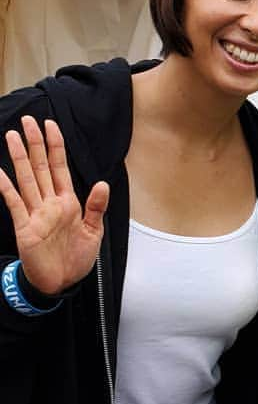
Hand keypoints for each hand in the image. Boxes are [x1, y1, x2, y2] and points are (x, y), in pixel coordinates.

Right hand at [0, 117, 108, 295]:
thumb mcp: (94, 232)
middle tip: (28, 121)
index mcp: (69, 202)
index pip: (60, 168)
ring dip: (20, 158)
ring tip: (11, 136)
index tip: (52, 125)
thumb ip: (96, 207)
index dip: (56, 146)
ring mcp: (35, 213)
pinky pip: (14, 203)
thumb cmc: (77, 258)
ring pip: (27, 179)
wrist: (62, 282)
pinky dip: (6, 188)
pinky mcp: (24, 227)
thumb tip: (102, 183)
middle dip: (35, 144)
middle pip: (41, 167)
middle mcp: (50, 203)